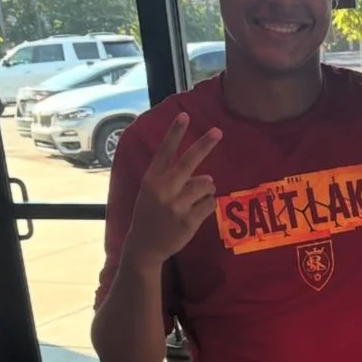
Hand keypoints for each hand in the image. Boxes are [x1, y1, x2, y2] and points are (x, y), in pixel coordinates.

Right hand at [125, 114, 221, 268]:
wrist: (144, 247)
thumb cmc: (149, 216)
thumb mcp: (152, 193)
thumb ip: (174, 181)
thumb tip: (206, 176)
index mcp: (152, 180)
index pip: (164, 151)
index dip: (175, 133)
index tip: (184, 115)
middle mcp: (163, 190)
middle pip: (188, 162)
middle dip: (204, 145)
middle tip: (218, 132)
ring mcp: (176, 206)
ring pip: (205, 185)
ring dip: (207, 188)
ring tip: (197, 197)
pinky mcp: (189, 221)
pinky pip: (209, 204)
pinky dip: (208, 205)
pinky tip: (197, 211)